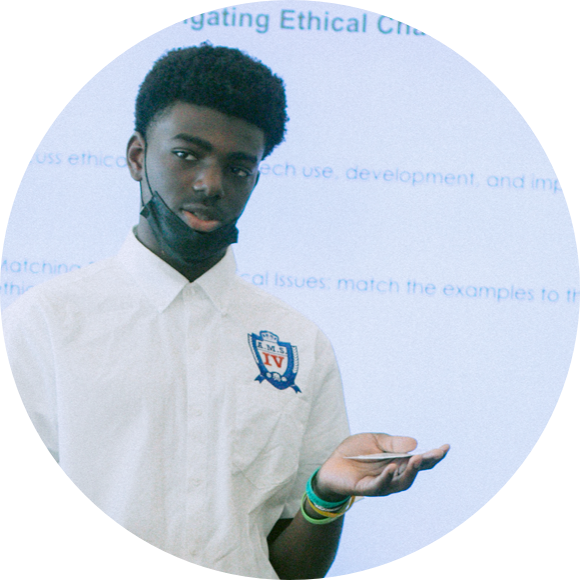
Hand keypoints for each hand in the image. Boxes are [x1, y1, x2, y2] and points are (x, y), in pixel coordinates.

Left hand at [314, 433, 449, 500]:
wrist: (332, 464)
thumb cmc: (354, 451)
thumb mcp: (374, 440)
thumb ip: (393, 443)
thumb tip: (415, 443)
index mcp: (399, 461)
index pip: (421, 460)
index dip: (434, 455)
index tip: (446, 446)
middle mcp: (394, 474)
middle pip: (416, 471)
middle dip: (427, 463)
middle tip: (436, 453)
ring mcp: (383, 483)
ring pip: (402, 482)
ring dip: (411, 471)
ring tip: (418, 458)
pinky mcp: (367, 488)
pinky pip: (379, 486)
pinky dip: (386, 477)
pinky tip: (391, 467)